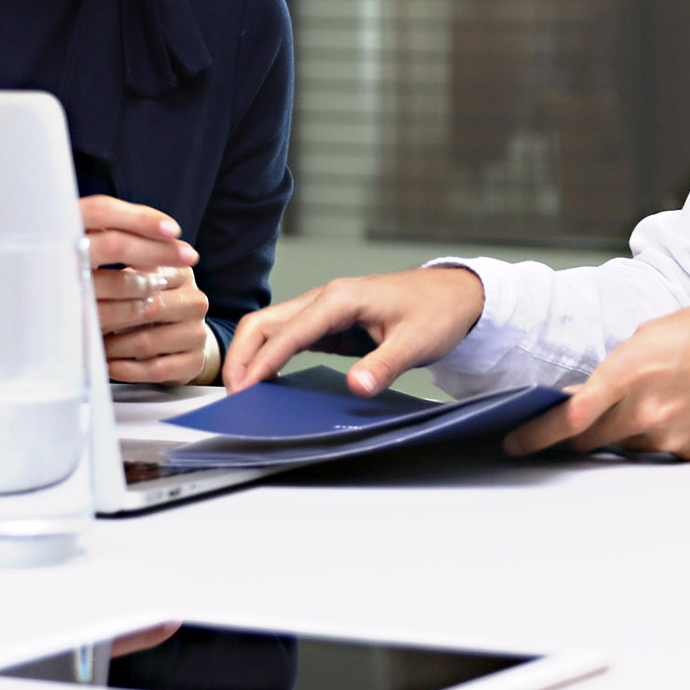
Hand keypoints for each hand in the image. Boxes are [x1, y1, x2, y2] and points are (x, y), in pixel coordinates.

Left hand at [81, 195, 213, 386]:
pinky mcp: (195, 361)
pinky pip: (156, 369)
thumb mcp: (139, 279)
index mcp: (181, 272)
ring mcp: (198, 333)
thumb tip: (82, 254)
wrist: (180, 339)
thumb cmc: (147, 303)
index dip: (112, 289)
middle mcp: (195, 300)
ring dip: (113, 347)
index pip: (146, 278)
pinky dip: (126, 370)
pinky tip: (108, 365)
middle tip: (83, 323)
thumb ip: (121, 268)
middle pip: (148, 310)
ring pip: (148, 342)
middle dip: (111, 319)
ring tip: (92, 346)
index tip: (84, 293)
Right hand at [225, 266, 485, 393]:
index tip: (246, 387)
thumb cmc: (438, 311)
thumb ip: (385, 364)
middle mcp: (326, 299)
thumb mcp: (417, 342)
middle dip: (243, 355)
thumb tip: (358, 386)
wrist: (455, 295)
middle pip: (267, 322)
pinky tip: (266, 380)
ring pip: (272, 327)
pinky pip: (290, 336)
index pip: (290, 331)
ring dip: (252, 355)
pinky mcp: (329, 323)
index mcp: (341, 298)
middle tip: (233, 394)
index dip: (265, 360)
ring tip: (241, 391)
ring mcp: (325, 310)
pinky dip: (271, 355)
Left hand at [503, 293, 689, 460]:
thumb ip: (618, 367)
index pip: (570, 416)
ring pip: (621, 445)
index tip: (516, 442)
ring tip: (630, 409)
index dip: (536, 434)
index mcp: (631, 370)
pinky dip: (650, 434)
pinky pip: (655, 448)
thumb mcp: (654, 334)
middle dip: (565, 440)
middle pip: (586, 440)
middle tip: (549, 438)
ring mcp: (669, 433)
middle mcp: (646, 409)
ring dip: (612, 433)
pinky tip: (670, 410)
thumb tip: (590, 395)